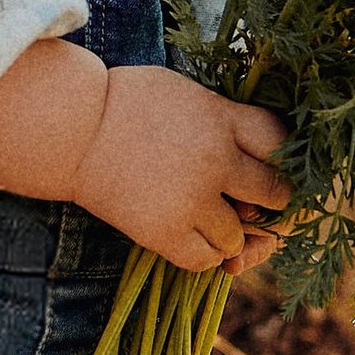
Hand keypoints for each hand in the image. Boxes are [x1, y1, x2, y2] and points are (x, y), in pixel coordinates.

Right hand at [73, 67, 289, 273]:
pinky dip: (206, 254)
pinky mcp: (164, 233)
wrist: (70, 130)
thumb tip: (264, 160)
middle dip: (270, 202)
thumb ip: (227, 122)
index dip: (284, 161)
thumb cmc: (128, 105)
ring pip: (240, 236)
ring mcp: (191, 201)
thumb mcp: (189, 95)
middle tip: (251, 203)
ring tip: (207, 216)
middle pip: (274, 194)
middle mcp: (216, 161)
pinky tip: (191, 235)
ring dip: (230, 232)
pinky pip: (206, 260)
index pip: (282, 144)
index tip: (276, 168)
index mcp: (222, 119)